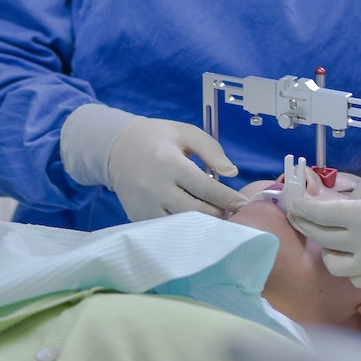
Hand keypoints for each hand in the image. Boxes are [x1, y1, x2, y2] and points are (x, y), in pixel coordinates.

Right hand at [107, 117, 247, 220]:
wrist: (117, 147)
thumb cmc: (157, 138)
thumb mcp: (186, 133)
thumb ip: (211, 150)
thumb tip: (231, 173)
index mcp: (169, 163)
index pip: (205, 187)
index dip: (227, 198)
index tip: (243, 204)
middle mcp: (155, 187)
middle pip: (195, 211)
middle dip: (218, 213)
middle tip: (229, 210)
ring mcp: (144, 205)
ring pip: (181, 224)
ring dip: (201, 223)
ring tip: (213, 215)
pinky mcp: (137, 216)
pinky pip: (166, 228)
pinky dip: (182, 226)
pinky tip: (192, 219)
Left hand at [287, 164, 360, 285]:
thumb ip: (349, 195)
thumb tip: (327, 204)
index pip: (320, 215)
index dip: (302, 208)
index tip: (293, 204)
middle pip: (322, 238)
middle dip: (305, 224)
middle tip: (298, 215)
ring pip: (335, 266)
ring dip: (326, 250)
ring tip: (328, 236)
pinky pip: (357, 279)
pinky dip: (349, 267)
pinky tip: (349, 252)